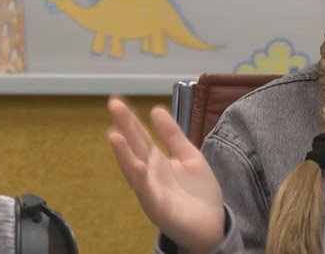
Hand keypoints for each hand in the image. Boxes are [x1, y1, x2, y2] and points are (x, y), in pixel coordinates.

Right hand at [107, 97, 224, 253]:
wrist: (211, 223)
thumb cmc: (197, 191)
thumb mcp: (189, 155)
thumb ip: (172, 135)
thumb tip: (156, 109)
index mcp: (156, 161)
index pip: (140, 136)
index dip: (130, 119)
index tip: (117, 100)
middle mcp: (149, 175)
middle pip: (134, 148)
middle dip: (124, 128)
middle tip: (113, 105)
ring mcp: (152, 191)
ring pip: (135, 171)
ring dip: (124, 154)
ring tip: (114, 135)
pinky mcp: (160, 208)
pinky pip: (149, 193)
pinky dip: (142, 181)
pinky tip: (137, 166)